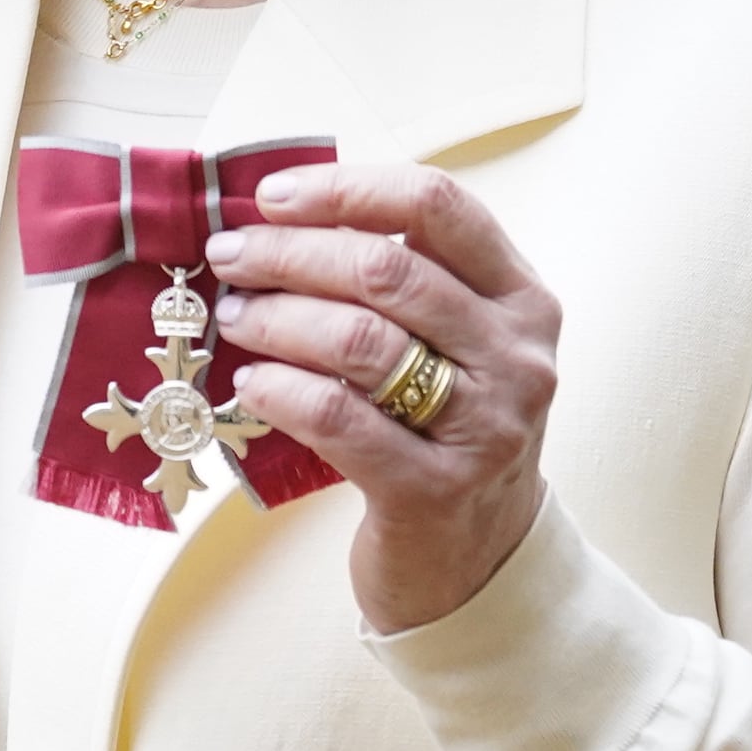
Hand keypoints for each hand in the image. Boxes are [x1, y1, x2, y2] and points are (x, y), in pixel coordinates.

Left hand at [205, 161, 563, 633]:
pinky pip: (338, 416)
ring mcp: (487, 425)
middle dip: (289, 253)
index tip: (272, 196)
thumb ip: (400, 284)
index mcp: (521, 298)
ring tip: (233, 317)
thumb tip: (281, 220)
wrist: (476, 561)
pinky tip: (248, 384)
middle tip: (229, 257)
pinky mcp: (436, 488)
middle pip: (386, 268)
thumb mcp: (452, 347)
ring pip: (359, 339)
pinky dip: (280, 390)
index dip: (346, 188)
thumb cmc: (444, 433)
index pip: (437, 204)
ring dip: (276, 318)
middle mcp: (518, 355)